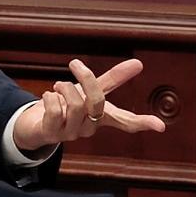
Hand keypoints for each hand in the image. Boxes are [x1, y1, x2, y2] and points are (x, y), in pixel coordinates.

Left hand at [13, 58, 165, 153]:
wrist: (35, 124)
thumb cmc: (67, 106)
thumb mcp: (89, 89)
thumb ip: (113, 79)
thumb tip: (139, 63)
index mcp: (102, 117)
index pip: (126, 122)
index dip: (142, 123)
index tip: (160, 126)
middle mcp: (89, 127)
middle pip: (97, 102)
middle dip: (86, 78)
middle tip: (75, 64)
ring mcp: (71, 133)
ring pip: (76, 105)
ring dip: (64, 87)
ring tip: (58, 86)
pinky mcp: (52, 133)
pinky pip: (55, 111)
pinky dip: (50, 97)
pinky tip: (47, 97)